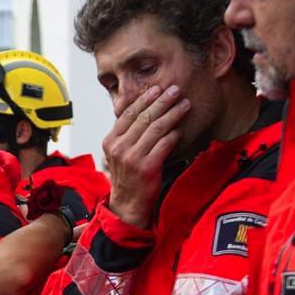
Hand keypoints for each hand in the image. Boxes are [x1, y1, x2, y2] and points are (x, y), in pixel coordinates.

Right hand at [103, 84, 190, 228]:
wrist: (127, 205)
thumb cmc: (127, 177)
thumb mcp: (119, 153)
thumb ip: (127, 135)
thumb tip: (143, 111)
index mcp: (110, 141)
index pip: (128, 114)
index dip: (144, 99)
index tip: (158, 89)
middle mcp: (119, 148)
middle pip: (143, 117)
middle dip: (162, 101)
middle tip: (175, 91)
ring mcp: (132, 158)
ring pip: (155, 128)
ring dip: (172, 114)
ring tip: (184, 105)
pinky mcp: (146, 168)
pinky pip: (164, 145)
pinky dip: (174, 135)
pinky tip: (181, 128)